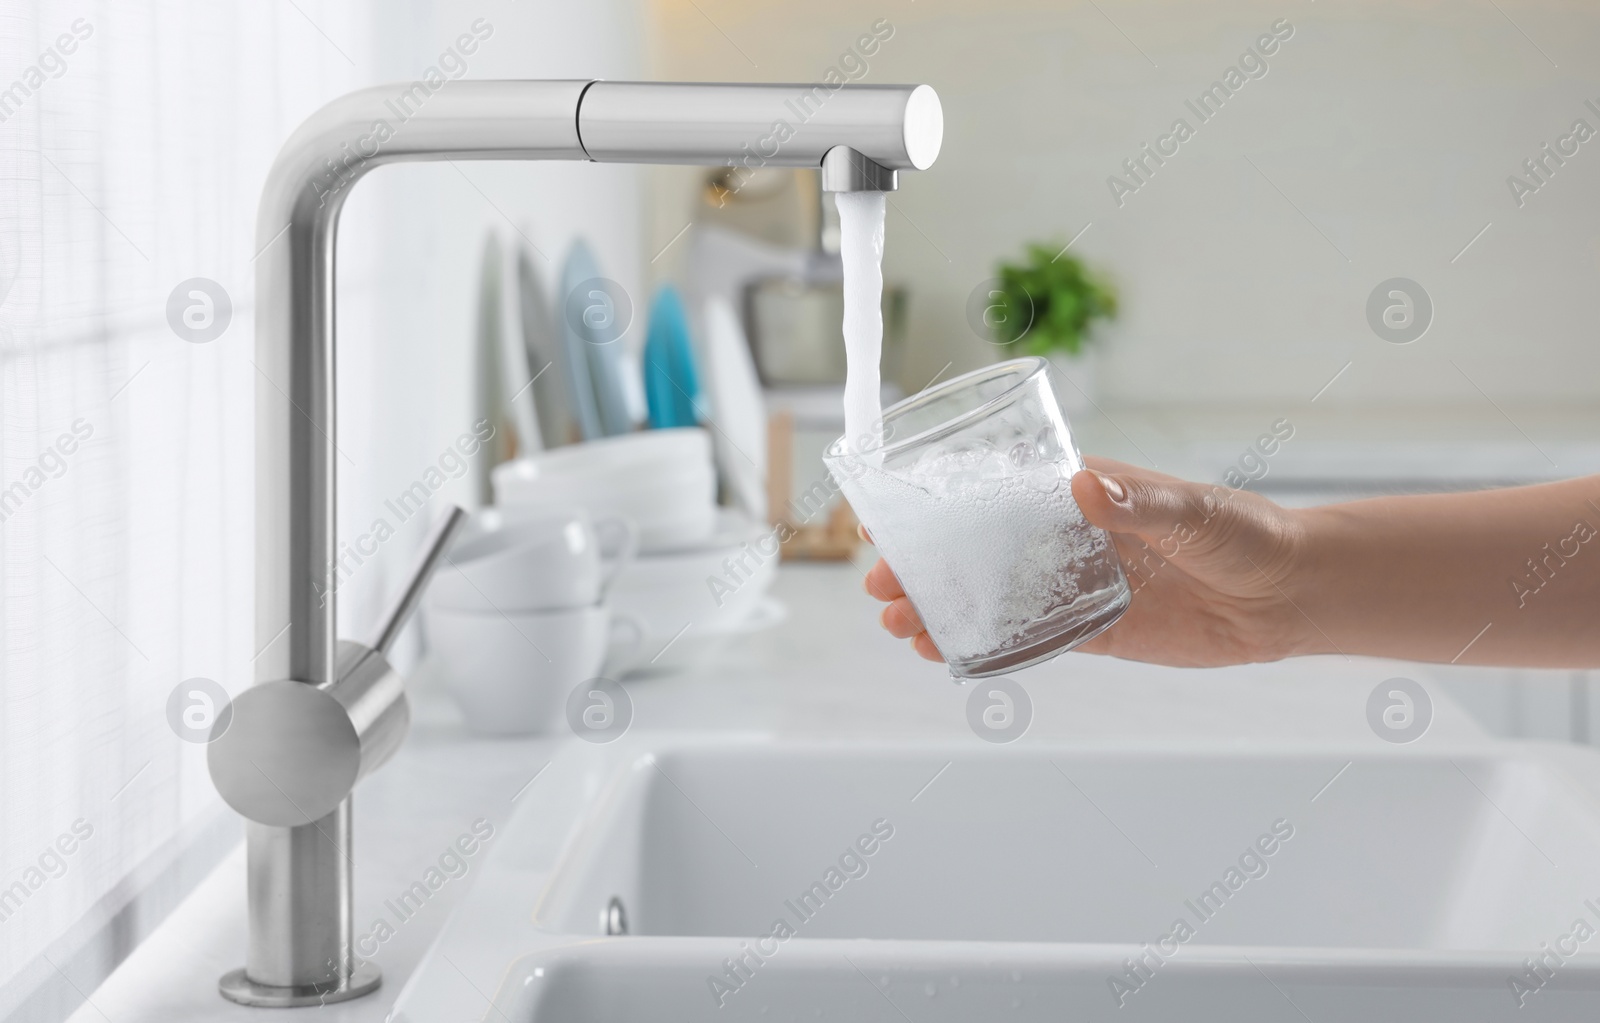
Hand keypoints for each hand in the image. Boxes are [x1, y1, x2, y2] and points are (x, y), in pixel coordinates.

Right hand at [863, 457, 1312, 667]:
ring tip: (899, 623)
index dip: (941, 503)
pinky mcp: (1095, 632)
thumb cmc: (1246, 533)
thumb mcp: (1195, 512)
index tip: (893, 514)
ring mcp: (1078, 585)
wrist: (1288, 596)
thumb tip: (1085, 486)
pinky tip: (946, 652)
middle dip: (928, 564)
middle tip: (883, 583)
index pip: (997, 492)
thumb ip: (1142, 503)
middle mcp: (1070, 536)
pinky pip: (1031, 639)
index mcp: (1083, 493)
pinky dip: (987, 646)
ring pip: (995, 596)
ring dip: (945, 607)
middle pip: (981, 548)